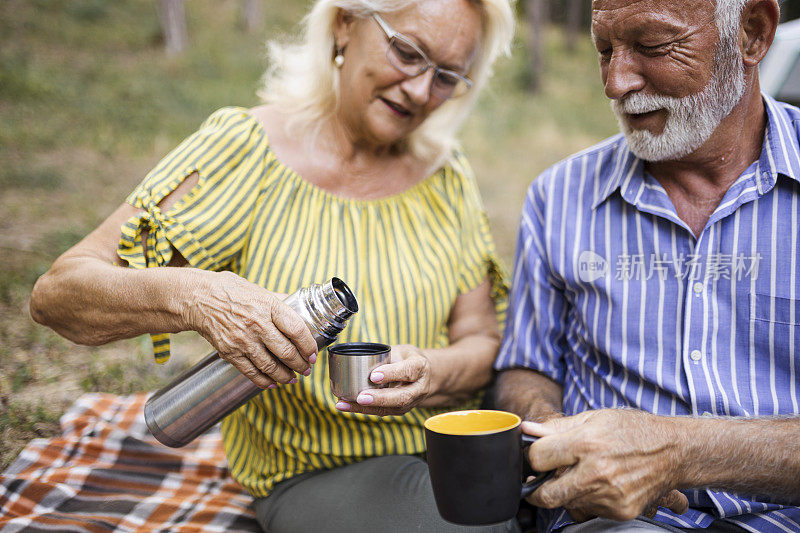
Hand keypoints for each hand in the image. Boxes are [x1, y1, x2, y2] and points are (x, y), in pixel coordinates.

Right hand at [191, 271, 316, 387]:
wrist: (197, 298)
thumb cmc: (229, 290)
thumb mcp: (258, 289)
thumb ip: (278, 301)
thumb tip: (298, 305)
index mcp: (268, 306)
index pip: (296, 329)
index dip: (309, 345)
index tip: (313, 353)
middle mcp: (257, 324)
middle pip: (286, 351)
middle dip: (301, 364)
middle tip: (307, 369)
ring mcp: (243, 340)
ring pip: (270, 366)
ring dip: (285, 376)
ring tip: (294, 378)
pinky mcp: (229, 352)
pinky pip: (251, 372)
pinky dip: (264, 381)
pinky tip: (272, 383)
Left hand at [335, 344, 431, 415]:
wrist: (424, 375)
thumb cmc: (408, 359)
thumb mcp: (400, 350)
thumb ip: (385, 356)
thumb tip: (359, 360)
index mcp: (420, 367)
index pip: (408, 371)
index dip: (391, 374)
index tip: (374, 375)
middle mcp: (419, 388)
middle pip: (401, 397)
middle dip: (379, 398)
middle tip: (361, 397)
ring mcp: (411, 402)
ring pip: (390, 408)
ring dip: (366, 408)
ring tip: (345, 404)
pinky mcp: (400, 410)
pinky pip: (382, 411)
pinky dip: (363, 410)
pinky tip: (347, 406)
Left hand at [520, 409, 688, 520]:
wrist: (674, 451)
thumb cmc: (634, 430)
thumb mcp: (594, 417)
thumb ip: (556, 427)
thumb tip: (527, 430)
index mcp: (586, 444)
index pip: (538, 459)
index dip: (532, 458)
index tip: (534, 458)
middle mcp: (596, 473)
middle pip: (546, 495)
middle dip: (537, 488)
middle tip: (540, 479)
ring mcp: (608, 496)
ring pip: (567, 503)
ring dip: (565, 491)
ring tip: (580, 473)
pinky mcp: (619, 511)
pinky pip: (589, 509)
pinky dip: (587, 498)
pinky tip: (599, 482)